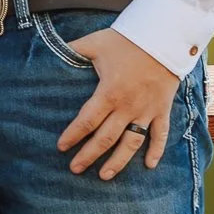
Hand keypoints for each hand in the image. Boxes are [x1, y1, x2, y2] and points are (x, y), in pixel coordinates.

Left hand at [56, 28, 180, 179]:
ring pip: (132, 143)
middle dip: (89, 156)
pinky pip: (161, 135)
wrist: (164, 37)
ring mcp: (147, 110)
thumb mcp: (95, 43)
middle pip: (106, 138)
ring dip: (118, 161)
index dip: (72, 136)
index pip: (87, 121)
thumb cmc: (127, 40)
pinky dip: (157, 151)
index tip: (61, 147)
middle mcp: (128, 107)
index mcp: (109, 93)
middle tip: (75, 169)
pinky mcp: (162, 109)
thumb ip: (72, 50)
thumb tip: (48, 50)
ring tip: (104, 175)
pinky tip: (149, 166)